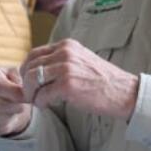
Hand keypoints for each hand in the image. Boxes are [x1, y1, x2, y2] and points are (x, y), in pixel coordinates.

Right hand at [0, 67, 32, 136]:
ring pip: (1, 118)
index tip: (26, 95)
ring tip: (16, 106)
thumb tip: (24, 94)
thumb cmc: (6, 81)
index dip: (14, 92)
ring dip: (13, 114)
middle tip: (25, 103)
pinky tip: (8, 114)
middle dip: (16, 105)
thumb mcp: (12, 74)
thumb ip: (17, 81)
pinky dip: (9, 122)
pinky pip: (0, 128)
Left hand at [20, 39, 139, 119]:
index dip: (27, 70)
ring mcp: (66, 68)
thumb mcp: (81, 60)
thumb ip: (61, 61)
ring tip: (40, 101)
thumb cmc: (102, 81)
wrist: (124, 92)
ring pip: (32, 80)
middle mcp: (65, 52)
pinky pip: (42, 95)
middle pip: (30, 66)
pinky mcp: (68, 85)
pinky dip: (41, 103)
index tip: (31, 83)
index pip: (34, 54)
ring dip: (32, 94)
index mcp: (67, 45)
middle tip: (33, 95)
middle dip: (27, 84)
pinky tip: (48, 105)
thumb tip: (37, 71)